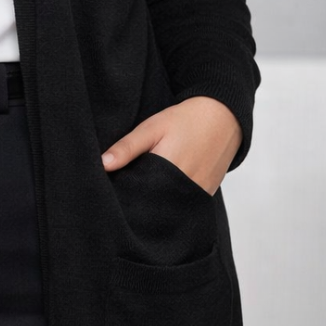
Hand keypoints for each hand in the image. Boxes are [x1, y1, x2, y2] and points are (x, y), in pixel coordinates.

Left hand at [101, 96, 242, 196]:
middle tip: (128, 189)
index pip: (139, 196)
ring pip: (169, 207)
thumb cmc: (186, 120)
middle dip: (139, 200)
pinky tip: (163, 189)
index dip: (125, 194)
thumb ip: (127, 147)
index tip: (114, 190)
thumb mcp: (152, 128)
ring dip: (156, 202)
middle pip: (154, 205)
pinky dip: (172, 200)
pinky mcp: (206, 195)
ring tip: (145, 189)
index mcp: (168, 172)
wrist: (223, 118)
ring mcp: (198, 195)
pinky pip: (184, 205)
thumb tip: (102, 164)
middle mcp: (185, 189)